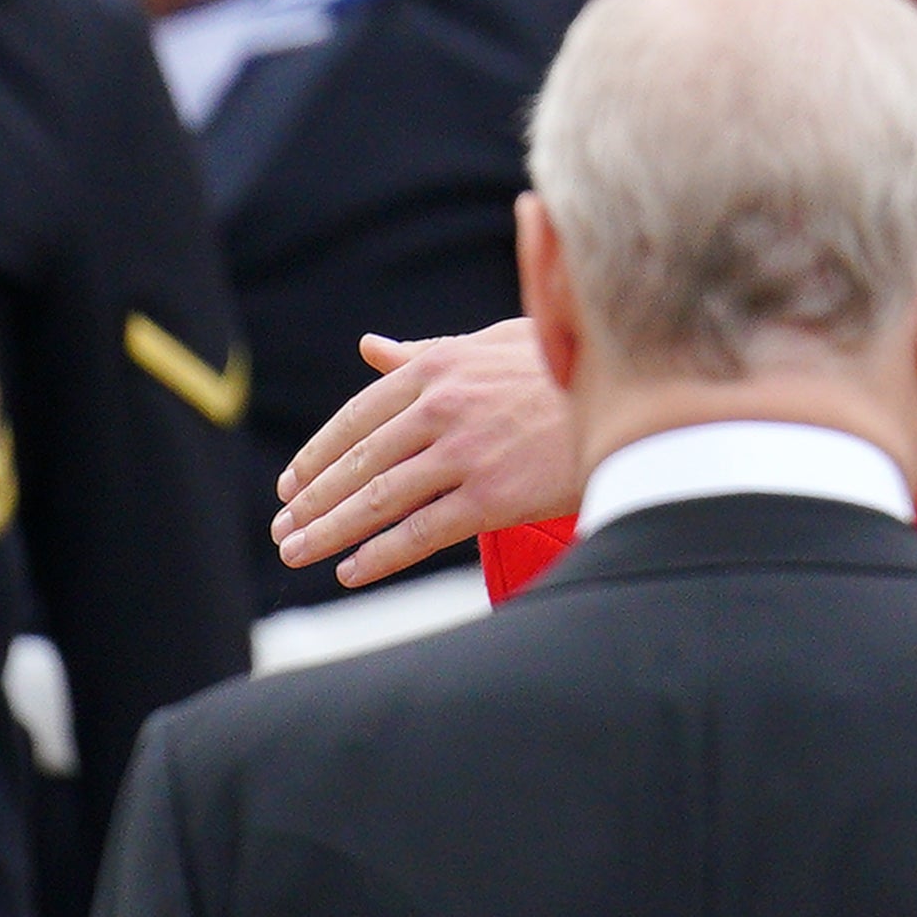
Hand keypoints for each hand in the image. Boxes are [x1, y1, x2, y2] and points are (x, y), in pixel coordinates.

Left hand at [270, 321, 574, 584]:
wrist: (635, 397)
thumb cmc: (564, 367)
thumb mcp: (492, 344)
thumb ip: (427, 354)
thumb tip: (369, 347)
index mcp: (438, 369)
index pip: (357, 418)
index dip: (318, 455)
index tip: (290, 484)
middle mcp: (443, 408)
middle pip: (358, 462)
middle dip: (311, 501)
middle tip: (281, 529)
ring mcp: (466, 454)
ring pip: (377, 499)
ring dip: (328, 531)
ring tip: (296, 553)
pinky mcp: (492, 496)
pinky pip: (419, 531)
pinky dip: (378, 555)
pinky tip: (350, 571)